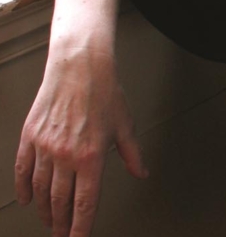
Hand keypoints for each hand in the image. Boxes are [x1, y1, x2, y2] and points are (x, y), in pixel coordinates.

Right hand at [14, 0, 147, 236]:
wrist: (79, 67)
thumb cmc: (105, 93)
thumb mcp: (125, 126)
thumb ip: (132, 155)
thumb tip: (141, 173)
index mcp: (91, 157)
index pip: (85, 203)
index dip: (82, 226)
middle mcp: (66, 157)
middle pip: (61, 201)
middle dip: (62, 223)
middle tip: (62, 235)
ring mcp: (45, 148)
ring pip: (41, 190)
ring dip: (45, 209)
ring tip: (49, 221)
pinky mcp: (30, 137)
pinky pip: (22, 169)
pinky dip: (23, 187)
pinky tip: (27, 198)